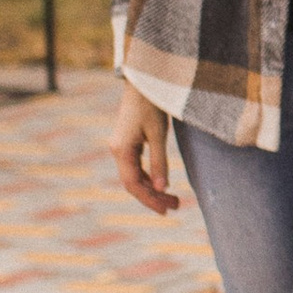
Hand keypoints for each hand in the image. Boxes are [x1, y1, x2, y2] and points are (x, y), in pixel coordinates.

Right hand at [109, 83, 178, 214]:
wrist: (142, 82)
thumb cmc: (151, 105)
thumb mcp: (158, 134)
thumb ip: (159, 162)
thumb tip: (161, 187)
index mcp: (122, 150)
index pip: (133, 184)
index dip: (149, 199)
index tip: (166, 210)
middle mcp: (117, 151)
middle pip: (133, 183)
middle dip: (153, 197)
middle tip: (175, 206)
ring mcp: (120, 147)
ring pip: (134, 176)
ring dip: (151, 188)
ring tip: (172, 198)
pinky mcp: (126, 142)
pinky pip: (135, 167)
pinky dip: (148, 177)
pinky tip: (161, 183)